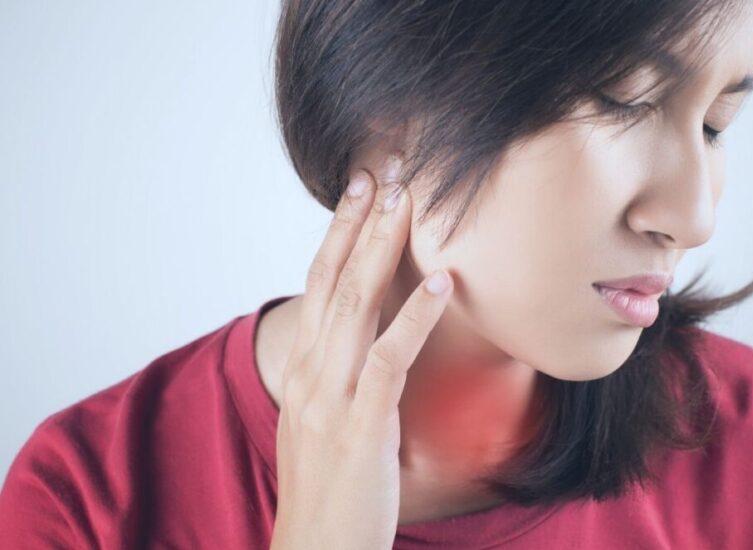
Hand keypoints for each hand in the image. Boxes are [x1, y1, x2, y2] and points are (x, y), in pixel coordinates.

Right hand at [269, 155, 453, 549]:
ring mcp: (331, 398)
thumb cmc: (330, 486)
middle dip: (359, 221)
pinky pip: (389, 361)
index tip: (360, 190)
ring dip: (382, 250)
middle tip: (383, 170)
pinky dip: (414, 318)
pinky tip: (440, 285)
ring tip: (408, 203)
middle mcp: (311, 373)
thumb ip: (339, 375)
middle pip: (334, 280)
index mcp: (303, 369)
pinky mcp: (360, 427)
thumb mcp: (325, 419)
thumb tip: (371, 339)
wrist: (314, 549)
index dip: (338, 233)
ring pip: (356, 307)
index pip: (318, 285)